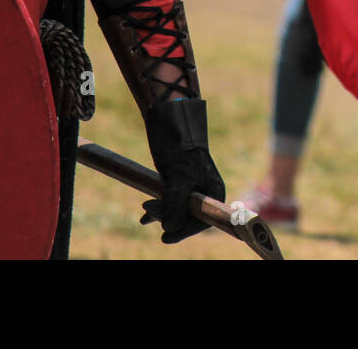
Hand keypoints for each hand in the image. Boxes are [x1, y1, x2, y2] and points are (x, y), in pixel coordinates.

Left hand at [140, 98, 225, 243]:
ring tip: (144, 209)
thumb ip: (175, 206)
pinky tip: (144, 215)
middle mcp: (205, 190)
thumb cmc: (179, 148)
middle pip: (187, 216)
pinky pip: (170, 200)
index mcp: (213, 191)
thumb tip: (169, 230)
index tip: (164, 237)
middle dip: (167, 217)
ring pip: (176, 209)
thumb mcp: (177, 180)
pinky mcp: (180, 179)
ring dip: (160, 212)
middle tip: (147, 209)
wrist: (170, 120)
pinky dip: (158, 207)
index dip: (184, 231)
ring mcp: (192, 185)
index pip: (203, 221)